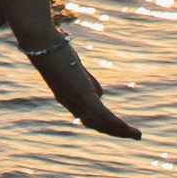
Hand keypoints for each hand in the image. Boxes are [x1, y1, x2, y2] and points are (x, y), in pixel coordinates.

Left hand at [26, 33, 140, 139]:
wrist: (39, 41)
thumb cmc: (54, 50)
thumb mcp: (74, 68)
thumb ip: (87, 81)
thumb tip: (101, 95)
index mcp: (68, 97)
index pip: (89, 117)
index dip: (105, 125)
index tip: (121, 129)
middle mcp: (70, 102)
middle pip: (96, 124)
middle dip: (115, 131)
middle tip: (135, 136)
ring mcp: (75, 98)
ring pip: (100, 122)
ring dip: (120, 130)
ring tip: (136, 135)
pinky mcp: (81, 92)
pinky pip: (100, 113)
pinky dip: (114, 123)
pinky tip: (126, 128)